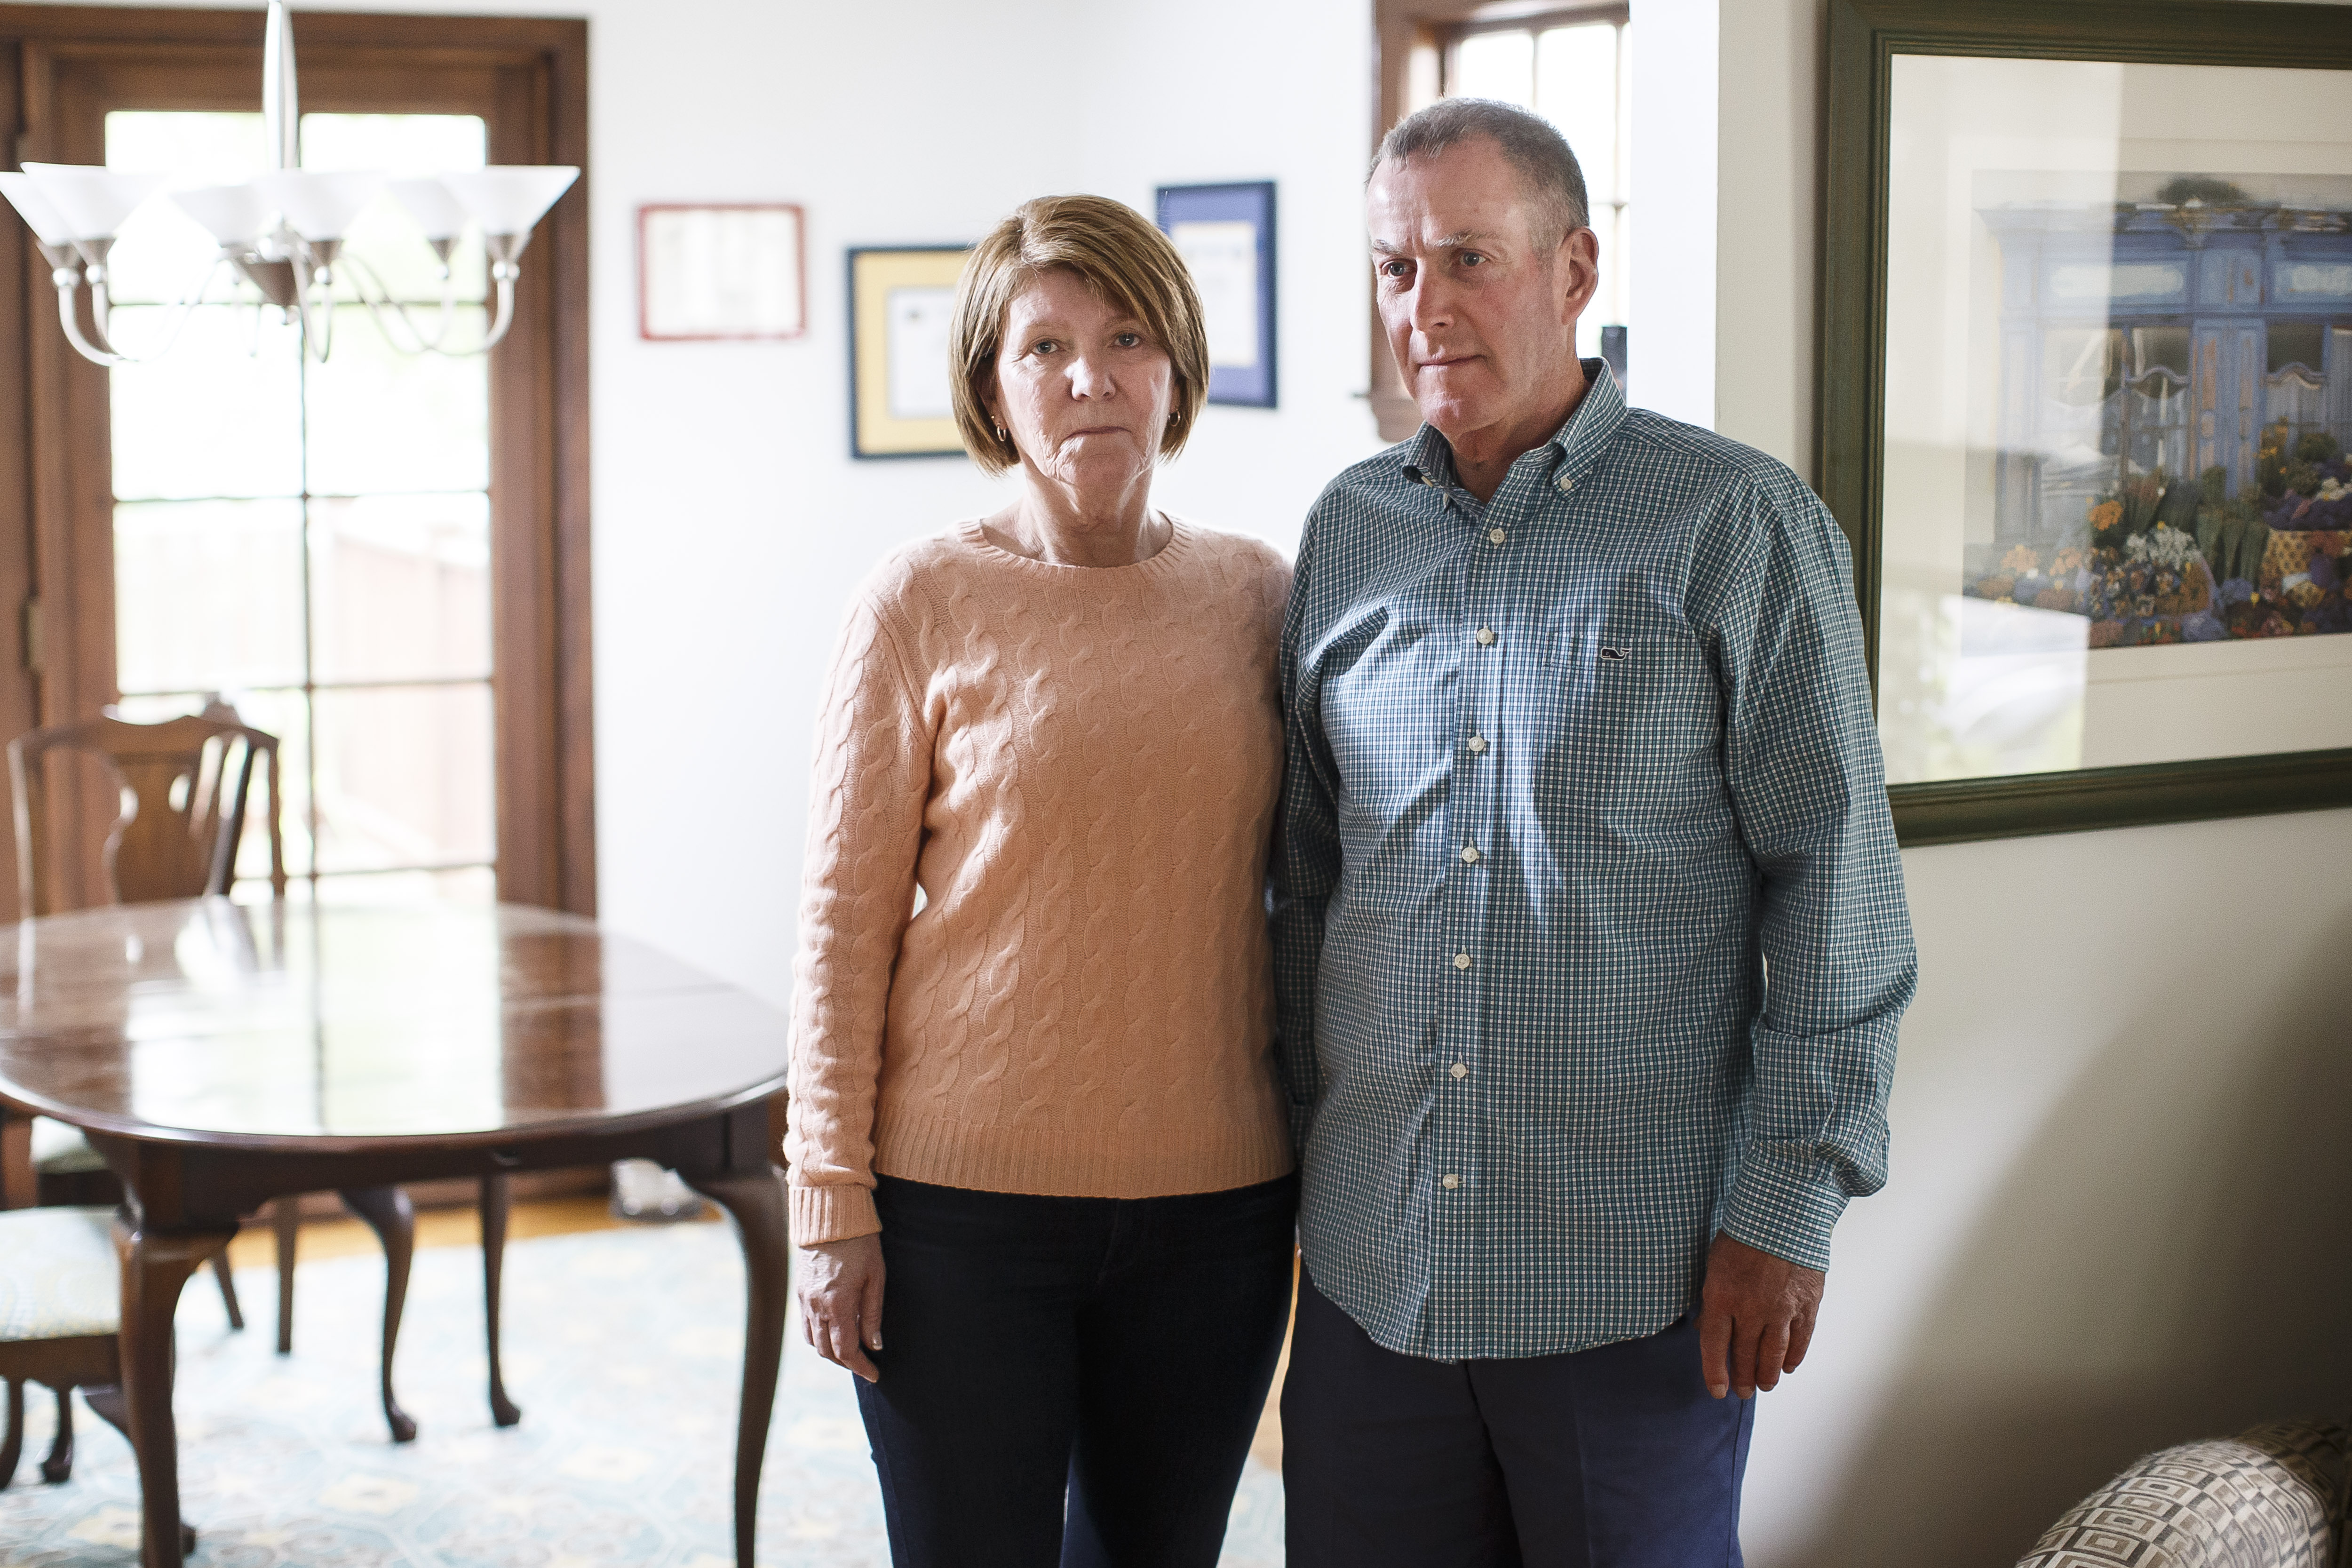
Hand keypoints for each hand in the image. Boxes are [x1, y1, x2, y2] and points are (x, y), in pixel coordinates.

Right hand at [796, 1233, 885, 1382]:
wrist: (830, 1214)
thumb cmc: (860, 1242)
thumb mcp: (875, 1276)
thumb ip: (873, 1314)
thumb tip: (874, 1345)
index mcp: (838, 1304)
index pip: (846, 1350)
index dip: (860, 1367)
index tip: (875, 1374)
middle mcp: (816, 1306)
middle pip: (827, 1351)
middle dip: (847, 1363)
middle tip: (866, 1364)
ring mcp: (804, 1299)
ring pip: (813, 1341)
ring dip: (830, 1352)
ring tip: (851, 1351)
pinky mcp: (800, 1291)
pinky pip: (805, 1325)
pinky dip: (818, 1337)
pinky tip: (833, 1332)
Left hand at [1697, 1232, 1823, 1399]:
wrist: (1783, 1213)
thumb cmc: (1743, 1234)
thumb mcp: (1714, 1263)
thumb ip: (1711, 1297)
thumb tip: (1703, 1326)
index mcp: (1721, 1296)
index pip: (1714, 1345)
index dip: (1715, 1372)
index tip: (1717, 1391)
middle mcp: (1750, 1309)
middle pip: (1744, 1354)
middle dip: (1742, 1378)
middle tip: (1743, 1393)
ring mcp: (1781, 1309)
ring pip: (1773, 1354)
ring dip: (1768, 1374)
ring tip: (1764, 1386)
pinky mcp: (1806, 1305)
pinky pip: (1800, 1340)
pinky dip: (1794, 1357)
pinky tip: (1788, 1367)